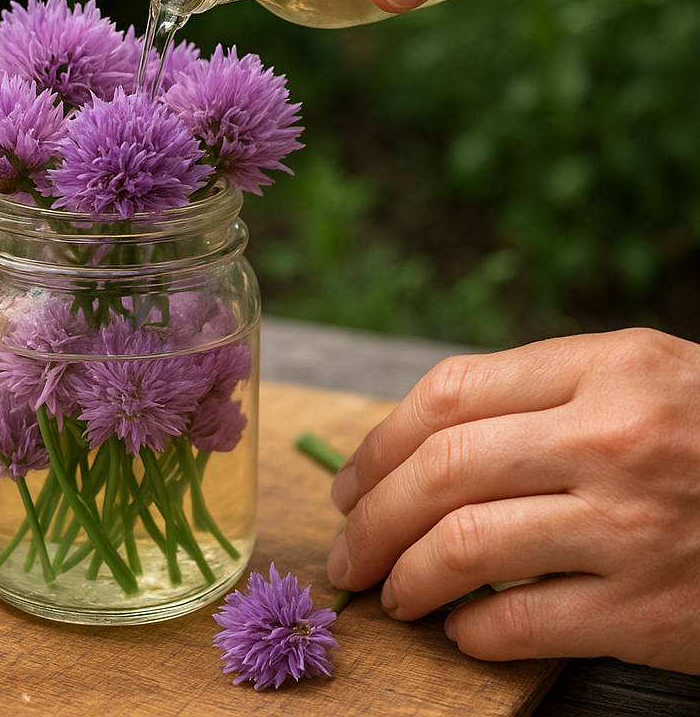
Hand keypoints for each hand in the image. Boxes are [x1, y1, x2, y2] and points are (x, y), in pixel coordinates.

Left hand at [327, 328, 699, 674]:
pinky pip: (525, 622)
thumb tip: (422, 442)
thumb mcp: (639, 379)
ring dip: (406, 575)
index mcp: (601, 367)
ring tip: (391, 591)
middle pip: (442, 470)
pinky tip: (461, 630)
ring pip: (467, 546)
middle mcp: (611, 438)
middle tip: (347, 547)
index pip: (448, 394)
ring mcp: (632, 525)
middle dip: (372, 516)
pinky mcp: (654, 609)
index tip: (351, 479)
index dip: (380, 441)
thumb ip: (540, 394)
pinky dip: (473, 632)